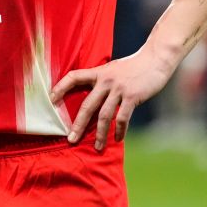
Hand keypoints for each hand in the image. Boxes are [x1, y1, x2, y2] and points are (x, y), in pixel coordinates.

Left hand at [50, 51, 172, 149]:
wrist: (155, 59)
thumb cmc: (134, 66)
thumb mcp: (113, 69)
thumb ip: (102, 80)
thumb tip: (93, 95)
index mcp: (98, 72)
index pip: (74, 77)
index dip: (61, 87)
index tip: (51, 99)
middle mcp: (106, 80)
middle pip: (87, 105)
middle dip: (78, 124)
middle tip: (71, 139)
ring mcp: (118, 89)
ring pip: (104, 115)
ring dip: (99, 133)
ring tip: (96, 147)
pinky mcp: (131, 96)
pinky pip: (122, 118)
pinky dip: (119, 130)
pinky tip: (118, 139)